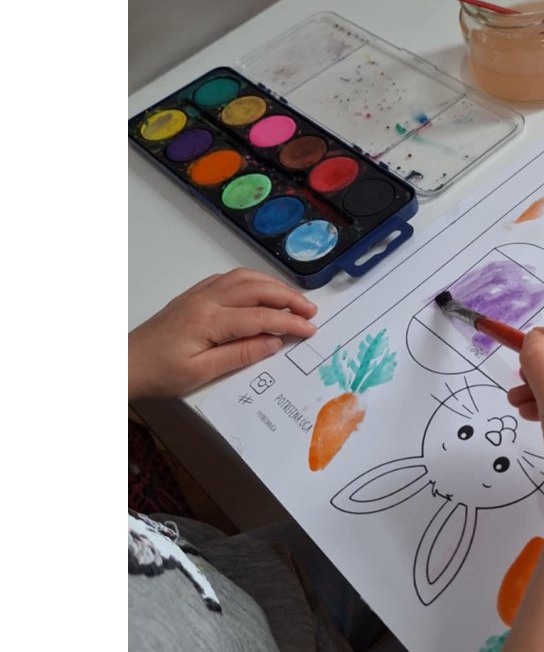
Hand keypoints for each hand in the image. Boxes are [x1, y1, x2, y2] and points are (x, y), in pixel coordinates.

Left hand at [129, 268, 317, 400]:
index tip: (310, 329)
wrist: (125, 362)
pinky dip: (252, 281)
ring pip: (244, 278)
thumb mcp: (202, 372)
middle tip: (311, 310)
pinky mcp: (193, 295)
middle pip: (257, 289)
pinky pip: (229, 278)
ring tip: (293, 298)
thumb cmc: (160, 373)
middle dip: (288, 297)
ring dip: (272, 285)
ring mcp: (199, 294)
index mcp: (210, 320)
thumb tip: (274, 343)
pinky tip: (262, 291)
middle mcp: (206, 299)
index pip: (261, 317)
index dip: (289, 322)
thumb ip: (240, 354)